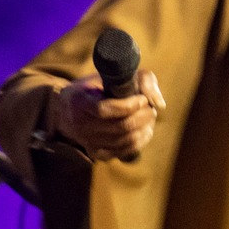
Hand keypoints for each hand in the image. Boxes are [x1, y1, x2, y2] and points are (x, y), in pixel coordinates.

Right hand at [50, 69, 165, 161]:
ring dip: (144, 128)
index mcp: (79, 102)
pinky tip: (145, 130)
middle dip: (142, 117)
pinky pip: (123, 151)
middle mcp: (80, 125)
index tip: (142, 99)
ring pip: (124, 140)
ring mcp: (87, 141)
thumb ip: (141, 80)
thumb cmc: (97, 88)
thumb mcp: (114, 75)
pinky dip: (139, 141)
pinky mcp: (96, 153)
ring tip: (149, 117)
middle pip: (119, 126)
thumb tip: (159, 103)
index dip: (129, 106)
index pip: (105, 109)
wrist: (68, 110)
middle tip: (150, 108)